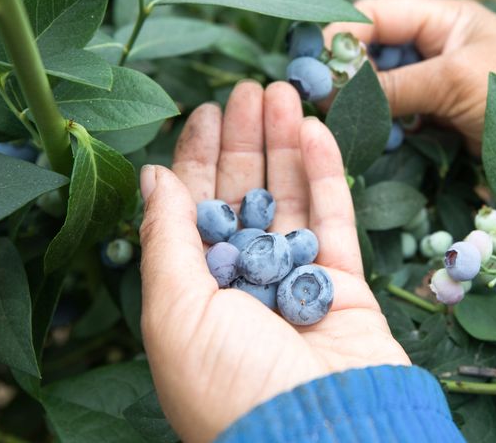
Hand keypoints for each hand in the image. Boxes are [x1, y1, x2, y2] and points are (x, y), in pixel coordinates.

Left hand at [138, 81, 410, 442]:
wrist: (318, 436)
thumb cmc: (230, 384)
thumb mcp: (174, 312)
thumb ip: (165, 238)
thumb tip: (152, 176)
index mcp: (194, 292)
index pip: (193, 210)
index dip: (196, 159)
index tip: (203, 110)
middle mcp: (243, 283)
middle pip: (243, 196)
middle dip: (243, 142)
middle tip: (248, 88)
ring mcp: (295, 281)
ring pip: (289, 198)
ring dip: (284, 145)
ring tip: (283, 91)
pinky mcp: (343, 283)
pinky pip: (332, 218)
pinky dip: (325, 174)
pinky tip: (314, 130)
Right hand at [324, 0, 495, 201]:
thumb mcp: (455, 82)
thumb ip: (392, 86)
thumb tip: (333, 95)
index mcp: (446, 19)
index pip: (376, 15)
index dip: (340, 36)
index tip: (311, 66)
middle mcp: (439, 49)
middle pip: (373, 54)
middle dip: (344, 75)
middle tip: (316, 102)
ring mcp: (441, 88)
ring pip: (383, 92)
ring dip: (360, 106)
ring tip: (334, 124)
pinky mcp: (444, 124)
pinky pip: (401, 122)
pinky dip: (382, 130)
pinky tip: (363, 141)